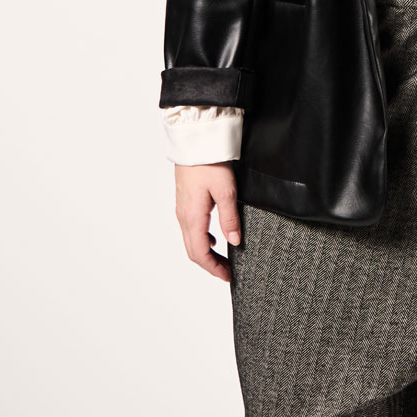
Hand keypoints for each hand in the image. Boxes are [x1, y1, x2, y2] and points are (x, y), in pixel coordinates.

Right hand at [174, 162, 241, 281]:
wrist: (194, 139)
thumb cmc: (209, 162)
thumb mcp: (226, 190)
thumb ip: (230, 218)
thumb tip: (234, 242)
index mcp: (192, 217)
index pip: (200, 253)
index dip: (213, 269)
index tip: (228, 276)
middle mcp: (183, 216)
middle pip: (193, 251)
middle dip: (210, 264)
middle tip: (228, 271)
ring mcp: (182, 209)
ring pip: (191, 240)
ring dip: (206, 252)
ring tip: (224, 257)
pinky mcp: (185, 201)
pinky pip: (190, 228)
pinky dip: (202, 239)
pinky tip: (215, 237)